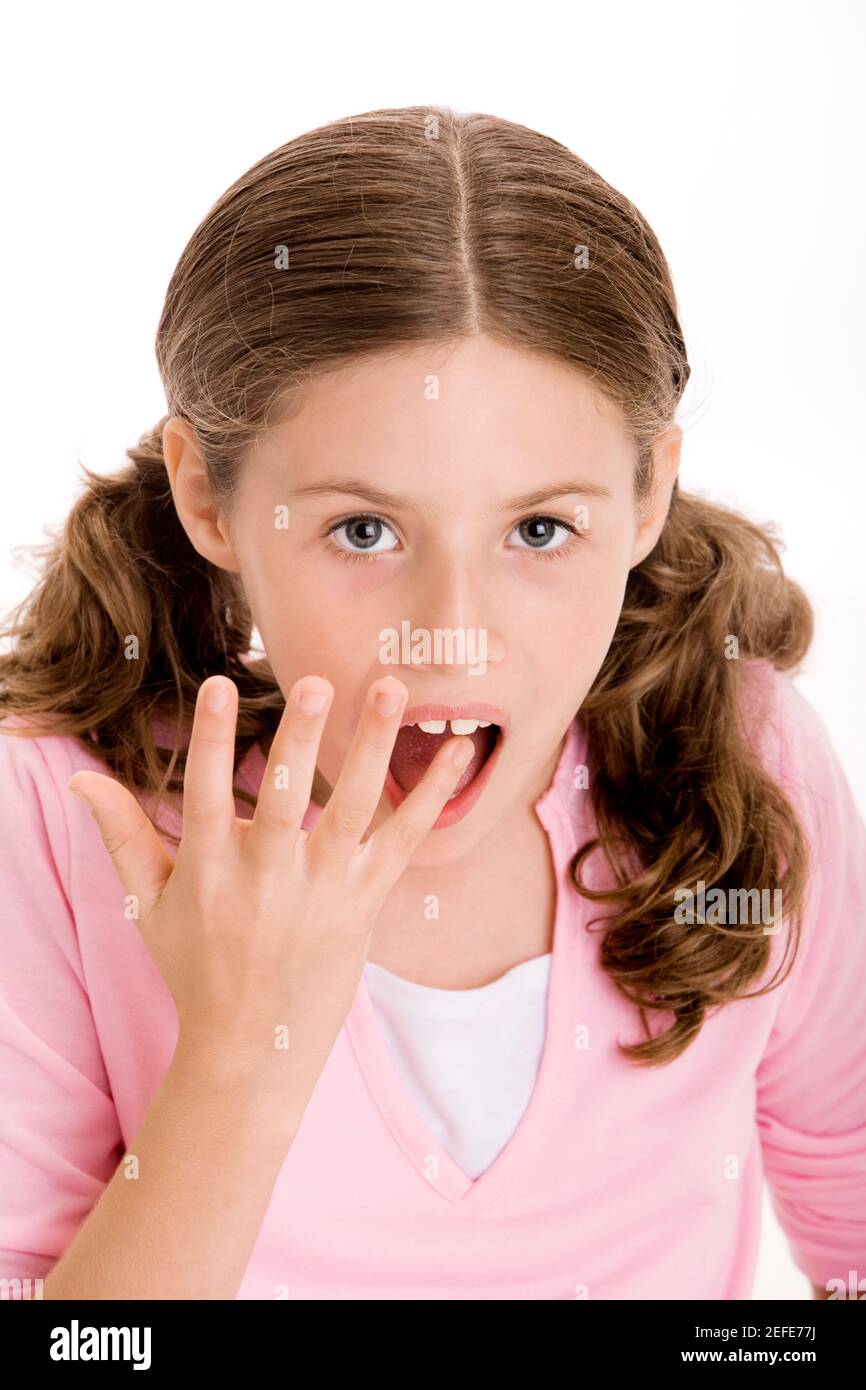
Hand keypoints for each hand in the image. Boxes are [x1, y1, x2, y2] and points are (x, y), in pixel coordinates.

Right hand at [67, 675, 473, 1120]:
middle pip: (288, 800)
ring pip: (355, 810)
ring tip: (394, 688)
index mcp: (210, 872)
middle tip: (318, 682)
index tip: (218, 685)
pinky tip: (458, 753)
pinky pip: (403, 842)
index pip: (208, 797)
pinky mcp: (365, 904)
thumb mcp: (150, 905)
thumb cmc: (195, 968)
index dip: (213, 742)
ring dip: (375, 747)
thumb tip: (80, 778)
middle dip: (302, 740)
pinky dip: (432, 798)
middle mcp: (269, 879)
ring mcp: (323, 892)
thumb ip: (122, 836)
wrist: (252, 1049)